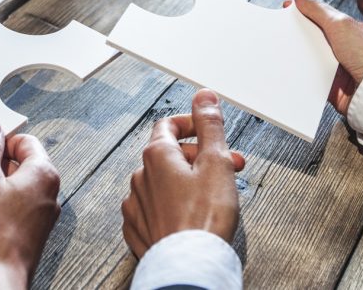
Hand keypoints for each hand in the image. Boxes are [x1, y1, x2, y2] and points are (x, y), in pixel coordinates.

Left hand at [121, 89, 245, 257]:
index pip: (169, 124)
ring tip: (212, 196)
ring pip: (162, 183)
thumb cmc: (203, 220)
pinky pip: (153, 208)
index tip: (208, 128)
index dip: (192, 123)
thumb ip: (210, 126)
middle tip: (226, 167)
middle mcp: (140, 177)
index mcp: (157, 156)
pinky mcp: (138, 229)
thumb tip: (204, 97)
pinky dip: (172, 206)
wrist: (189, 265)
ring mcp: (136, 205)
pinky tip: (191, 215)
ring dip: (186, 182)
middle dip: (200, 157)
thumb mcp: (216, 162)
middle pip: (169, 155)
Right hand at [288, 0, 362, 114]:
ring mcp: (339, 67)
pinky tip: (289, 67)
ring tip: (281, 45)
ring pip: (310, 56)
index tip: (287, 6)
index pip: (324, 16)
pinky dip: (300, 72)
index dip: (305, 10)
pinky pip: (310, 76)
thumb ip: (318, 9)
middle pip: (315, 35)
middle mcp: (347, 48)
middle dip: (298, 30)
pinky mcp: (331, 85)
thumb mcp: (340, 24)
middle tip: (280, 25)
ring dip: (298, 52)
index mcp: (353, 30)